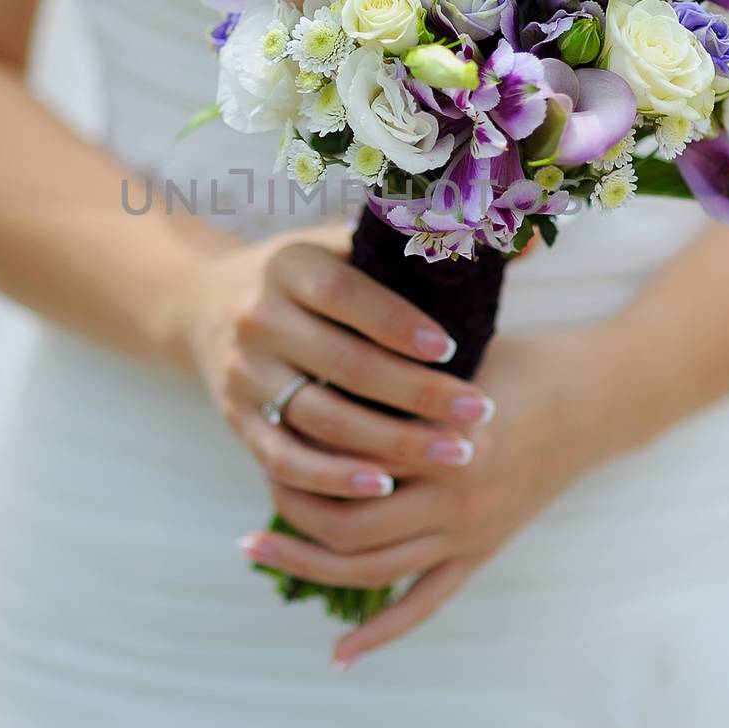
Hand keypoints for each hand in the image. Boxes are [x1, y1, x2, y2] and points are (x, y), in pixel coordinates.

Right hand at [183, 232, 498, 504]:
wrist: (204, 307)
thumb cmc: (307, 277)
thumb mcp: (345, 244)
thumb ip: (422, 242)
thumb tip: (524, 239)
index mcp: (288, 267)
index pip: (344, 295)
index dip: (396, 323)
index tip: (450, 347)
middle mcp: (258, 319)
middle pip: (342, 365)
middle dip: (416, 394)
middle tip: (479, 413)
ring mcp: (244, 375)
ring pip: (319, 419)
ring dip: (389, 444)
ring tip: (454, 455)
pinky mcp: (238, 421)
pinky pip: (284, 459)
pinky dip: (331, 478)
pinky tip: (382, 488)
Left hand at [239, 323, 651, 666]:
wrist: (598, 399)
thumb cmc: (521, 361)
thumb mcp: (457, 350)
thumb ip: (394, 364)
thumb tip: (315, 351)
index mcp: (444, 437)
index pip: (349, 457)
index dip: (300, 447)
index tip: (264, 429)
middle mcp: (455, 494)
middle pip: (349, 523)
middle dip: (291, 512)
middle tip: (256, 494)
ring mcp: (469, 532)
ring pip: (373, 569)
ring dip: (310, 566)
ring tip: (259, 550)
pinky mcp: (481, 553)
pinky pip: (425, 605)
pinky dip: (382, 634)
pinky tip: (339, 654)